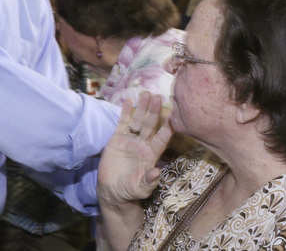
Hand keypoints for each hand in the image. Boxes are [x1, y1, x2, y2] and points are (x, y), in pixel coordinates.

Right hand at [97, 92, 171, 209]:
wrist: (112, 191)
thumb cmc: (130, 191)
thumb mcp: (141, 189)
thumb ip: (149, 182)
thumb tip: (157, 172)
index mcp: (152, 155)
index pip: (162, 138)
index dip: (167, 127)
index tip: (173, 115)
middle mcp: (143, 144)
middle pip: (151, 124)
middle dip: (154, 111)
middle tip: (158, 97)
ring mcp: (130, 140)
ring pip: (138, 120)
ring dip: (142, 107)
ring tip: (145, 94)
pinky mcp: (117, 138)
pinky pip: (123, 123)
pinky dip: (125, 112)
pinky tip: (128, 101)